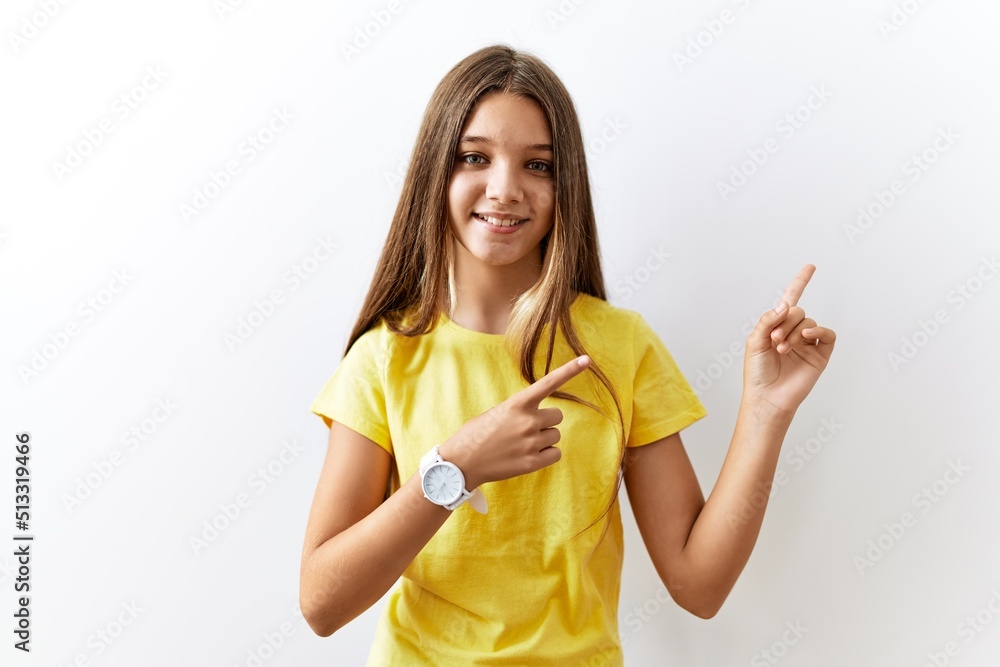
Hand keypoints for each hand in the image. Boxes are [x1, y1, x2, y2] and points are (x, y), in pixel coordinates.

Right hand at [439, 355, 591, 489]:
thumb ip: (518, 411)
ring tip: (521, 445)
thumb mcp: (495, 413)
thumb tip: (535, 417)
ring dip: (543, 439)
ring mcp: (532, 443)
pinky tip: (528, 456)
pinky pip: (555, 454)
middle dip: (545, 422)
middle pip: (557, 417)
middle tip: (525, 429)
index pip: (549, 383)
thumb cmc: (474, 435)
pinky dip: (546, 455)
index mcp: (517, 404)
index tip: (586, 360)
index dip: (569, 370)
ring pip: (555, 436)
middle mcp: (528, 421)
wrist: (461, 464)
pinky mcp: (533, 463)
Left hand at [743, 264, 835, 415]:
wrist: (767, 396)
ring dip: (795, 331)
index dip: (800, 282)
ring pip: (809, 322)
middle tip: (774, 340)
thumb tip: (786, 304)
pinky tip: (806, 336)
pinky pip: (827, 334)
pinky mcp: (820, 354)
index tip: (811, 266)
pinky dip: (818, 330)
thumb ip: (768, 320)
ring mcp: (808, 343)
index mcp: (777, 326)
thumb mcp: (755, 341)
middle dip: (785, 322)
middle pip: (798, 311)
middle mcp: (794, 332)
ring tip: (782, 348)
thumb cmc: (757, 372)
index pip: (790, 300)